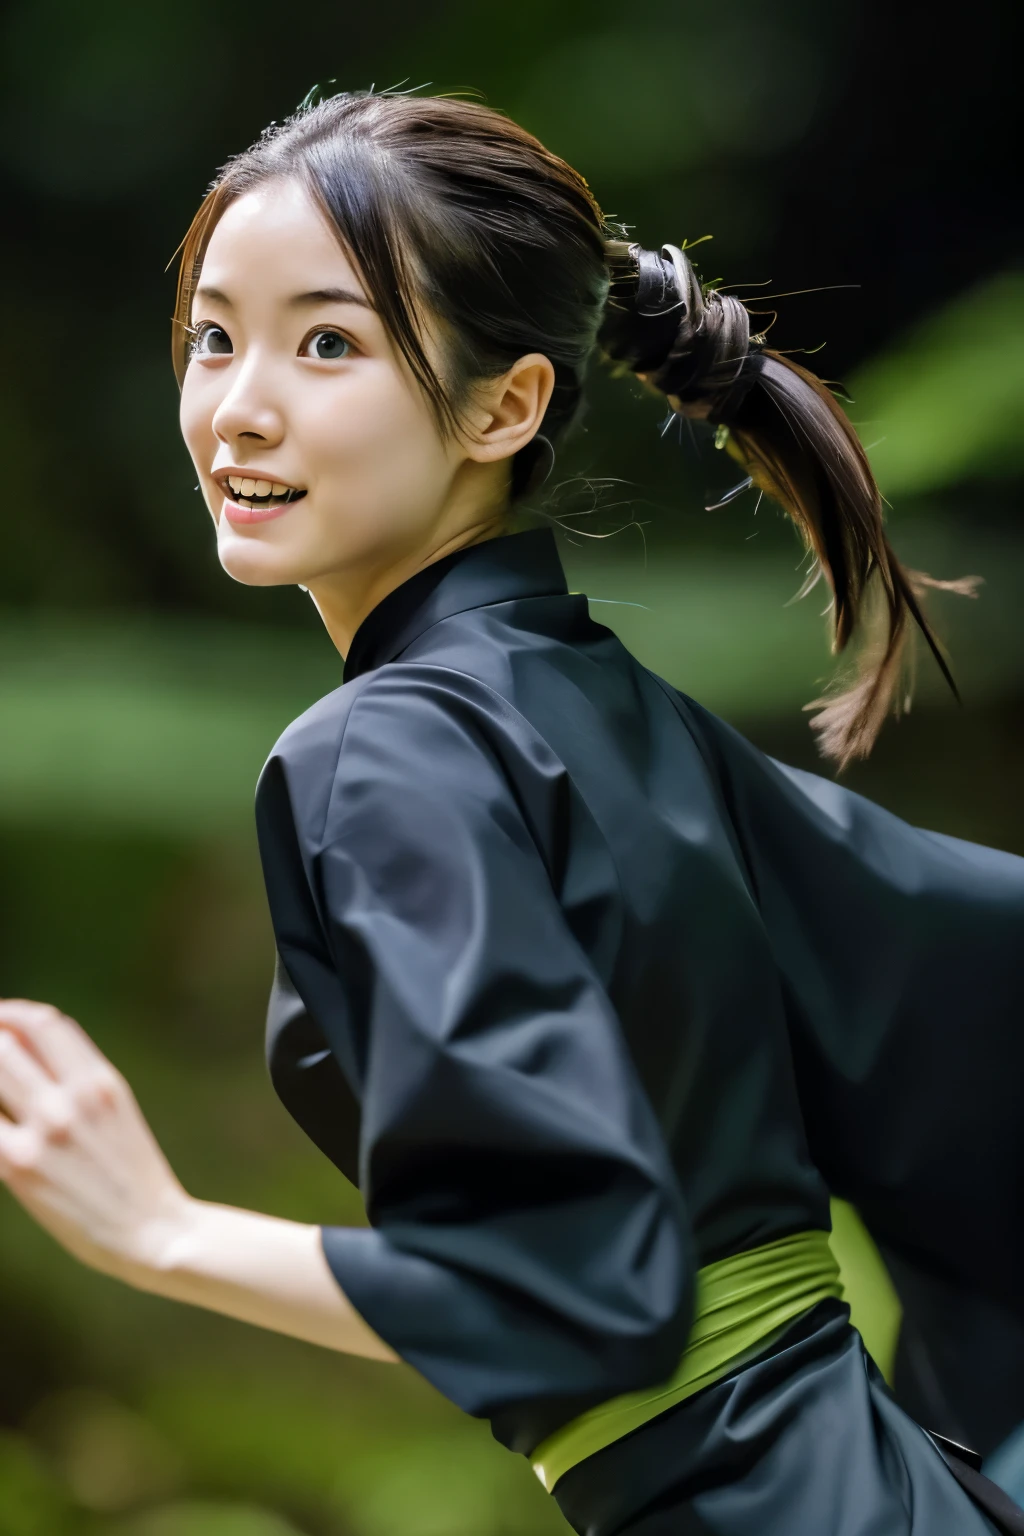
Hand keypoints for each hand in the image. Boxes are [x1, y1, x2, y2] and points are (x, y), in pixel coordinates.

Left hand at [0, 1000, 191, 1281]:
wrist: (153, 1232)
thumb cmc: (133, 1176)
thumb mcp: (117, 1111)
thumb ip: (78, 1079)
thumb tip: (30, 1052)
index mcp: (101, 1080)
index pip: (44, 1023)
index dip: (12, 1014)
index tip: (0, 1023)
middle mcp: (72, 1098)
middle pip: (6, 1043)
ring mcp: (44, 1131)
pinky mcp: (19, 1168)